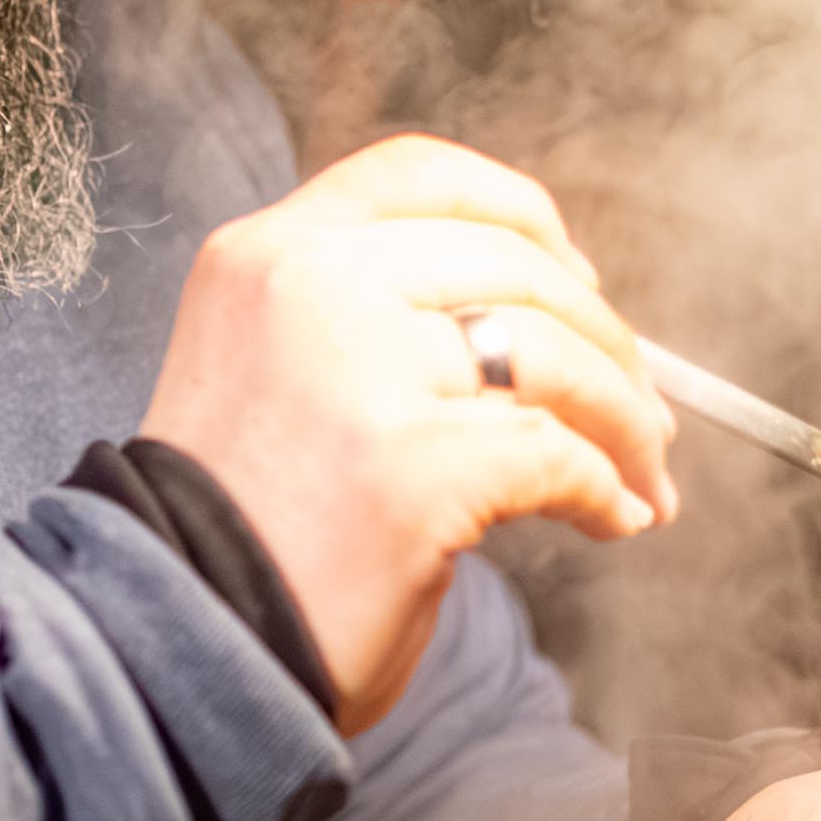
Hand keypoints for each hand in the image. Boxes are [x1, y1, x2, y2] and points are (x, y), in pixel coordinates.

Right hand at [135, 134, 676, 730]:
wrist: (177, 645)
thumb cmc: (238, 530)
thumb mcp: (272, 371)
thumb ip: (366, 317)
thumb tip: (537, 321)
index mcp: (264, 254)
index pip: (422, 176)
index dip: (524, 217)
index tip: (578, 278)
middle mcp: (306, 286)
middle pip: (513, 263)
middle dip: (606, 339)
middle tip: (643, 410)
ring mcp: (359, 369)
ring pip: (552, 354)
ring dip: (624, 419)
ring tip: (641, 474)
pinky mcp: (411, 466)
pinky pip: (555, 455)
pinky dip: (605, 489)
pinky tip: (611, 519)